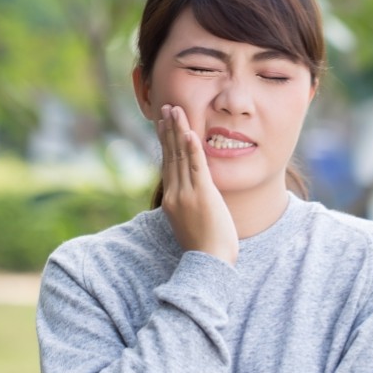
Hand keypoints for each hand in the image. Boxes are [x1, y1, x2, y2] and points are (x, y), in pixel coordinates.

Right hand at [158, 104, 238, 265]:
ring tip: (176, 111)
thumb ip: (188, 206)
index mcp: (171, 201)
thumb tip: (192, 199)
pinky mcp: (202, 196)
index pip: (167, 165)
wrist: (209, 263)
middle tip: (166, 108)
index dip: (166, 143)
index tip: (164, 124)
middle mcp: (175, 194)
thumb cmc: (204, 249)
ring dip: (179, 131)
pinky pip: (197, 167)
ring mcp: (187, 194)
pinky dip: (193, 149)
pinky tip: (190, 132)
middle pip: (171, 156)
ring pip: (181, 157)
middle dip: (169, 130)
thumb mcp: (190, 224)